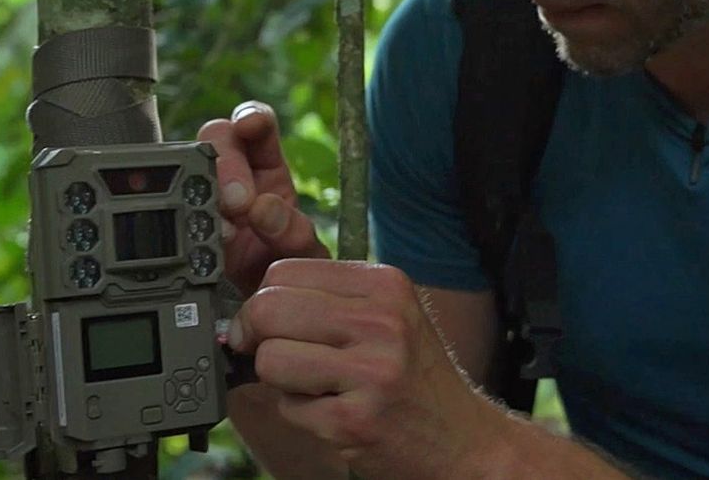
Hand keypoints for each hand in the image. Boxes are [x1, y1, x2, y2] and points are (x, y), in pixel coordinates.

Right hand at [197, 101, 328, 296]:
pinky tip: (203, 242)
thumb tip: (266, 208)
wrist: (272, 314)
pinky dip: (183, 222)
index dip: (251, 118)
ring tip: (223, 230)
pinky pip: (173, 212)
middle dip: (226, 164)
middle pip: (216, 142)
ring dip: (201, 192)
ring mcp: (206, 202)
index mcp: (269, 170)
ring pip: (187, 171)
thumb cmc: (293, 274)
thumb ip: (295, 233)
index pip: (257, 128)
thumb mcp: (306, 255)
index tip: (250, 126)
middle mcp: (235, 179)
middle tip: (239, 202)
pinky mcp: (187, 231)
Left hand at [228, 259, 508, 478]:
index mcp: (386, 284)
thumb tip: (247, 307)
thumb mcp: (386, 315)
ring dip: (280, 380)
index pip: (284, 270)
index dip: (263, 300)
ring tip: (317, 386)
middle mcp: (382, 320)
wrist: (462, 437)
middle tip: (276, 355)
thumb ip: (328, 299)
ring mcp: (372, 371)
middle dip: (257, 337)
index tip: (271, 326)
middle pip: (268, 308)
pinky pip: (287, 407)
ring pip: (269, 359)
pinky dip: (301, 415)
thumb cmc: (414, 374)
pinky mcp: (356, 419)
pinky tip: (336, 412)